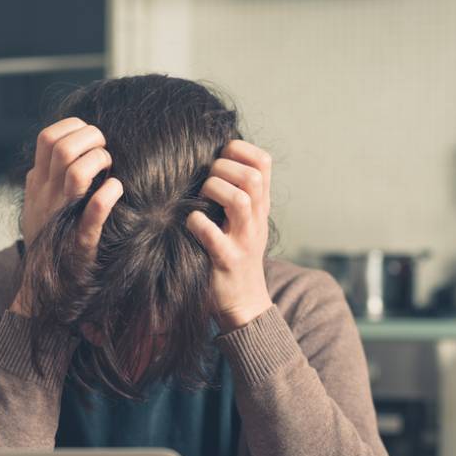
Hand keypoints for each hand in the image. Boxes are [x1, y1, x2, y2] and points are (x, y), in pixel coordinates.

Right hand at [13, 117, 122, 314]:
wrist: (41, 287)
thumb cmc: (48, 240)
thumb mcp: (39, 203)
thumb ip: (48, 178)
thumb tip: (65, 152)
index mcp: (37, 184)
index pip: (48, 137)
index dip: (74, 127)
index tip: (91, 137)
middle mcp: (45, 195)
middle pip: (62, 147)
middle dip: (91, 139)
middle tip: (106, 150)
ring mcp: (60, 216)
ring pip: (75, 171)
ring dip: (99, 161)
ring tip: (110, 169)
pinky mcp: (80, 239)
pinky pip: (94, 210)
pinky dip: (109, 195)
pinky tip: (117, 190)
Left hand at [185, 140, 273, 330]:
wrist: (245, 305)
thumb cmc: (238, 257)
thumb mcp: (248, 222)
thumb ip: (240, 193)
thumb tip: (214, 160)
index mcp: (261, 206)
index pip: (264, 162)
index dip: (239, 150)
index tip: (220, 159)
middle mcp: (257, 220)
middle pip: (253, 176)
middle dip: (222, 169)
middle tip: (206, 185)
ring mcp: (243, 240)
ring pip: (239, 199)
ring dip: (213, 191)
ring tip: (201, 201)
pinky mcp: (226, 261)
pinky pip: (211, 233)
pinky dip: (196, 223)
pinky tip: (191, 225)